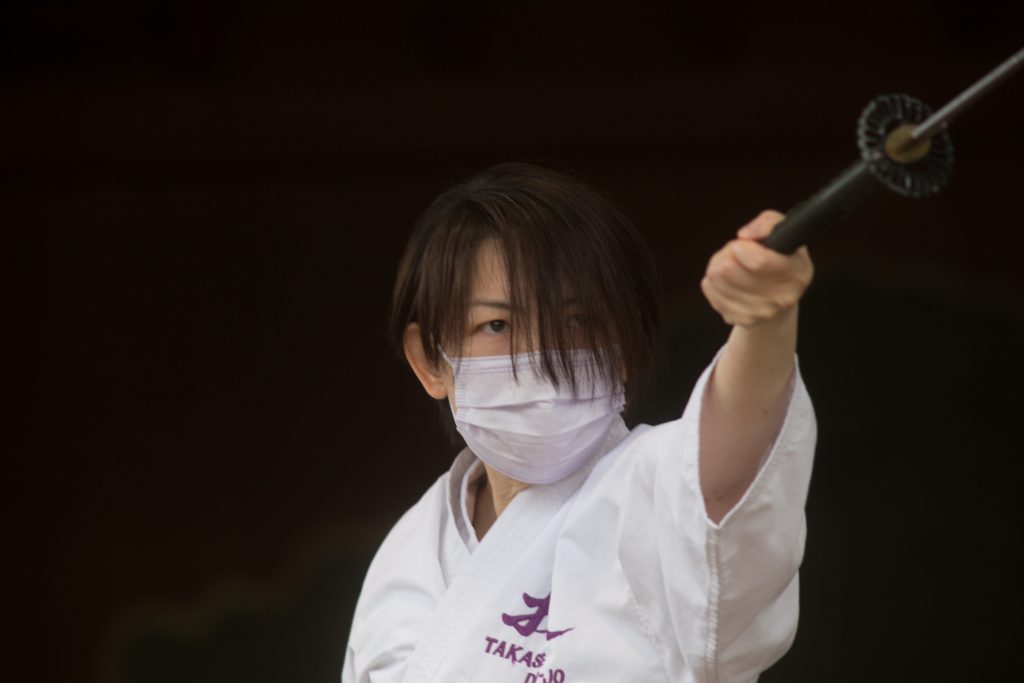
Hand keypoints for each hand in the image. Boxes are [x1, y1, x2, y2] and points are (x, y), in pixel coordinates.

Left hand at [700, 210, 813, 327]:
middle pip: (729, 269)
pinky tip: (726, 281)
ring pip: (716, 278)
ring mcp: (761, 312)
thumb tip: (745, 236)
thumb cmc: (780, 258)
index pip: (759, 262)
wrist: (779, 297)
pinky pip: (710, 291)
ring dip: (718, 266)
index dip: (740, 248)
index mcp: (798, 272)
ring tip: (731, 265)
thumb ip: (768, 222)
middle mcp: (783, 297)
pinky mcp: (741, 320)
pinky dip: (713, 282)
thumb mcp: (783, 231)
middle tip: (735, 253)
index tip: (739, 244)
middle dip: (727, 254)